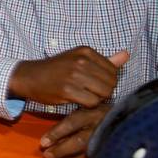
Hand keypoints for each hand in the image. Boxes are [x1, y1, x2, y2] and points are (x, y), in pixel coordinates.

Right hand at [9, 48, 128, 107]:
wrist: (30, 76)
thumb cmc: (57, 69)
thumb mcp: (79, 59)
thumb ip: (105, 61)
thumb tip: (126, 55)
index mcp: (86, 51)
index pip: (113, 71)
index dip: (107, 81)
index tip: (94, 83)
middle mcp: (81, 61)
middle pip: (111, 83)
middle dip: (104, 91)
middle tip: (90, 92)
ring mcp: (74, 75)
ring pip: (103, 93)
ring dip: (97, 99)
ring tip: (85, 96)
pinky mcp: (67, 89)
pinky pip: (91, 102)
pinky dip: (88, 105)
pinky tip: (78, 101)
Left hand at [41, 105, 111, 157]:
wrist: (131, 118)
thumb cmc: (101, 113)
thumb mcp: (89, 109)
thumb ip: (74, 120)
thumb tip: (50, 138)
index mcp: (93, 111)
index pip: (72, 122)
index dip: (56, 133)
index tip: (43, 142)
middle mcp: (102, 125)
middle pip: (79, 140)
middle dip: (61, 149)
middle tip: (47, 155)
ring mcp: (109, 139)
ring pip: (88, 152)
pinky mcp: (114, 149)